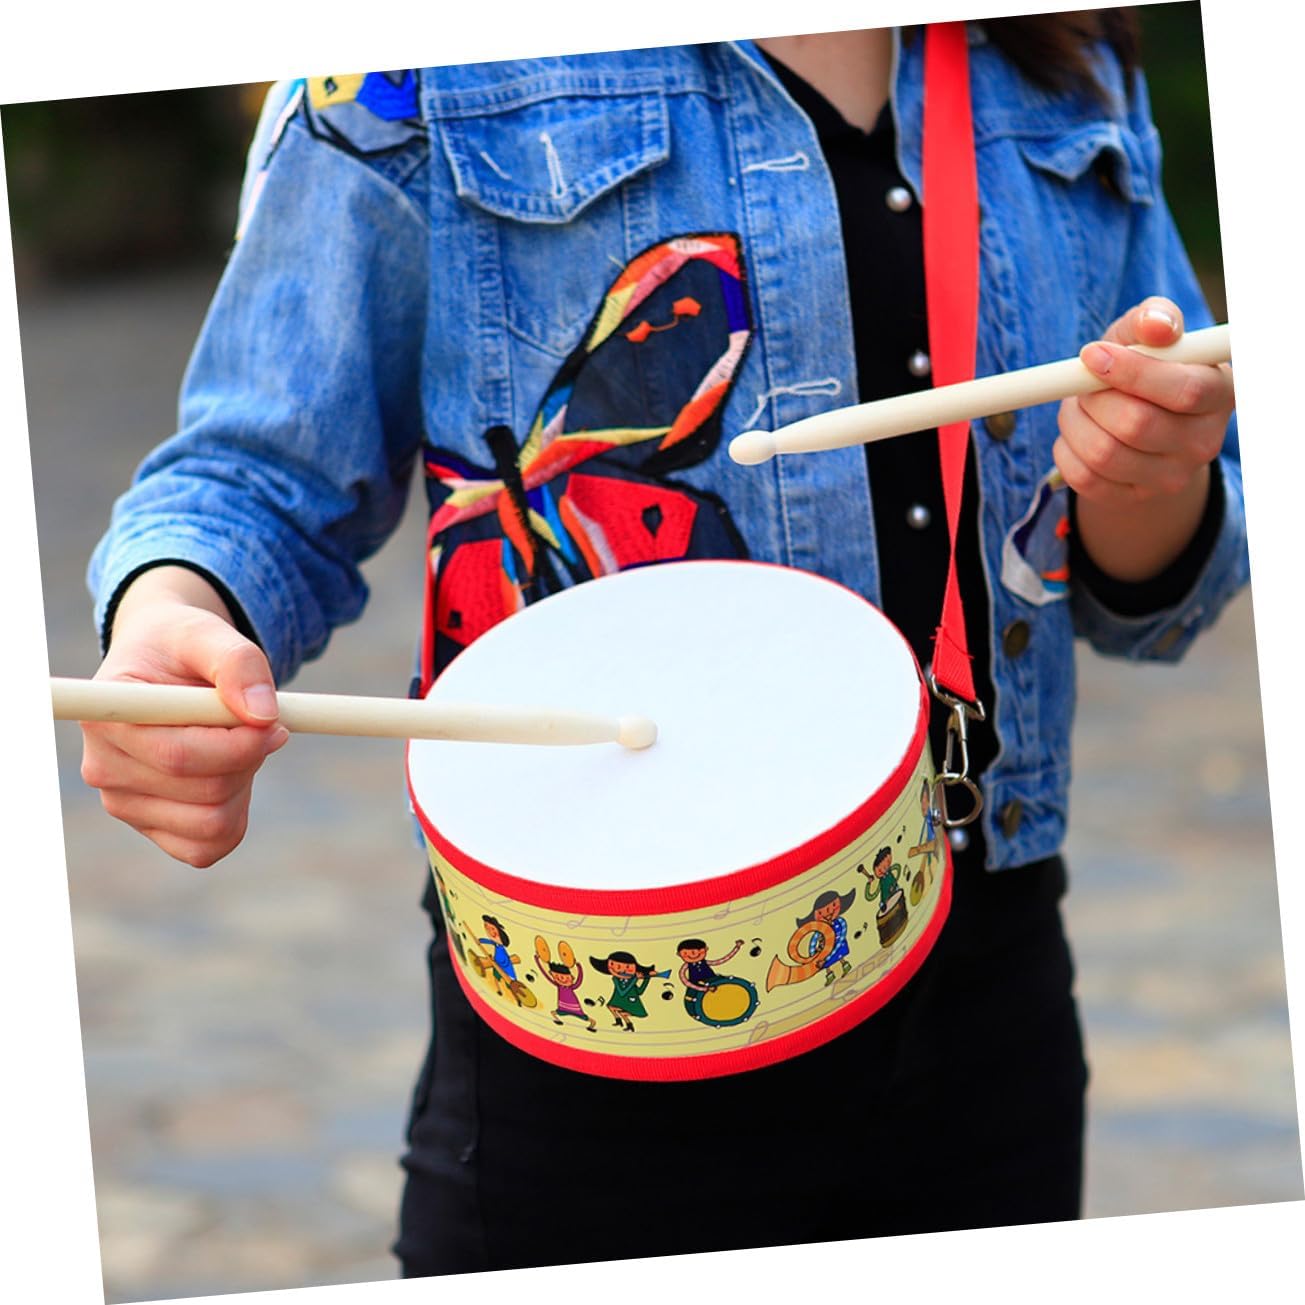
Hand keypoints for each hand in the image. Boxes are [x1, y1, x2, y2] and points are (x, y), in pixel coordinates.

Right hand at [79, 566, 288, 866]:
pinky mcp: (149, 826)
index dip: (239, 746)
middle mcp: (104, 768)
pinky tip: (230, 775)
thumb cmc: (183, 647)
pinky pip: (207, 847)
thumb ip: (239, 663)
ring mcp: (123, 804)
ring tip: (236, 741)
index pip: (180, 756)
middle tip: (263, 723)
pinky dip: (235, 814)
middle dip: (250, 758)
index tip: (275, 721)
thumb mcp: (209, 635)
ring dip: (244, 783)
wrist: (165, 666)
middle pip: (206, 792)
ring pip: (213, 823)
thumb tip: (264, 713)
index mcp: (109, 718)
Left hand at [1054, 297, 1233, 581]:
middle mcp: (1204, 442)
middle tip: (1083, 382)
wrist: (1138, 418)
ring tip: (1078, 405)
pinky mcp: (1133, 498)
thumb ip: (1155, 319)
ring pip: (1103, 454)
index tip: (1092, 354)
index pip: (1184, 390)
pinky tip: (1077, 432)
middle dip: (1094, 398)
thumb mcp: (1149, 334)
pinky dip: (1066, 449)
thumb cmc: (1146, 364)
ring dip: (1074, 422)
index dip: (1131, 372)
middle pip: (1136, 425)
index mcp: (1219, 393)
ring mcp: (1171, 477)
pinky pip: (1083, 477)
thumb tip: (1157, 326)